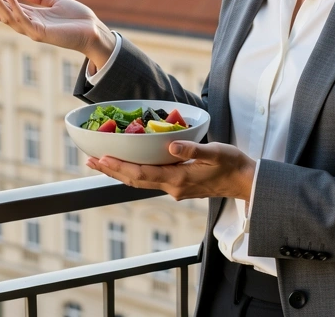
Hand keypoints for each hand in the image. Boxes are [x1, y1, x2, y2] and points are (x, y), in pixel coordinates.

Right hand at [0, 0, 114, 59]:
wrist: (94, 31)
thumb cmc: (76, 19)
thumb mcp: (55, 2)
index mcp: (28, 16)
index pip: (1, 6)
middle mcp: (27, 24)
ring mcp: (33, 30)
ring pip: (8, 17)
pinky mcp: (43, 34)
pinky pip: (25, 21)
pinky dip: (16, 9)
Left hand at [86, 141, 255, 201]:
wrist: (246, 182)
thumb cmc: (233, 165)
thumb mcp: (216, 152)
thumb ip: (193, 149)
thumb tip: (171, 146)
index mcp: (178, 179)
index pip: (141, 174)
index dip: (119, 166)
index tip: (101, 158)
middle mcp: (172, 187)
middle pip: (134, 180)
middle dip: (111, 170)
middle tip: (89, 161)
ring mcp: (174, 188)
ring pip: (140, 182)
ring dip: (119, 172)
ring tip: (100, 162)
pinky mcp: (178, 185)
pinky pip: (149, 180)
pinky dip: (133, 172)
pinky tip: (127, 165)